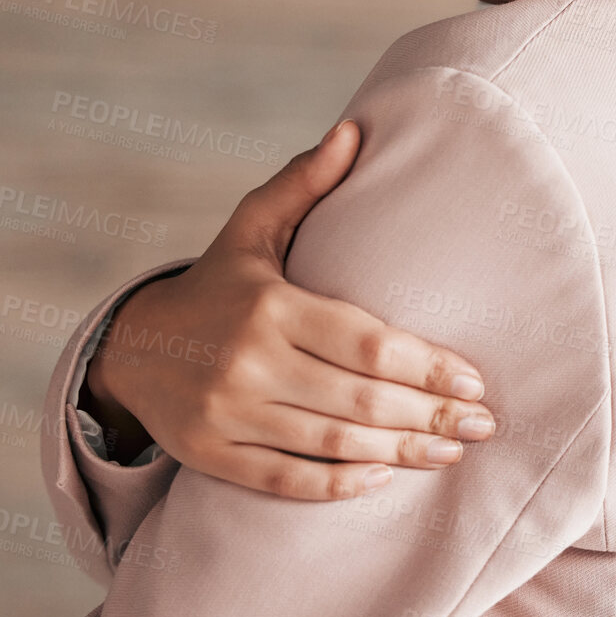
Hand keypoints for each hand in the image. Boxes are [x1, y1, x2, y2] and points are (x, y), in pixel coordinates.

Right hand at [78, 119, 497, 499]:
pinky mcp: (211, 455)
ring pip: (330, 443)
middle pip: (358, 399)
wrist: (133, 346)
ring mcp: (228, 413)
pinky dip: (336, 486)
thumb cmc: (218, 281)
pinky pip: (284, 480)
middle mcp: (249, 361)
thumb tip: (353, 130)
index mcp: (270, 305)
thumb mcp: (253, 225)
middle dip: (429, 416)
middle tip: (483, 424)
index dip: (425, 366)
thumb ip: (304, 182)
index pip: (365, 343)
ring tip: (452, 451)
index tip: (473, 379)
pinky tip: (381, 480)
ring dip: (399, 453)